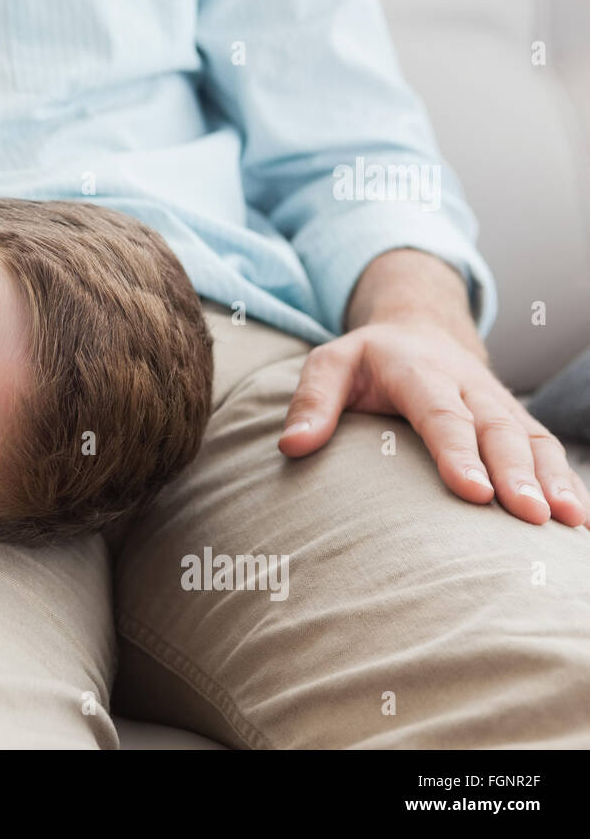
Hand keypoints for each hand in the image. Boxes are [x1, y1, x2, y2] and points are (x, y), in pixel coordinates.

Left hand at [278, 317, 589, 526]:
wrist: (419, 330)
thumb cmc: (367, 360)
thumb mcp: (329, 365)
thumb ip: (311, 401)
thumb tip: (291, 446)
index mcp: (419, 372)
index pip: (441, 414)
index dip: (458, 452)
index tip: (472, 492)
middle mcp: (468, 387)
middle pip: (497, 430)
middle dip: (516, 473)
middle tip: (529, 516)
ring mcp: (498, 403)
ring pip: (532, 440)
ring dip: (552, 480)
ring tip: (567, 522)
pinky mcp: (516, 421)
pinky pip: (548, 449)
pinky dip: (566, 481)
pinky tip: (579, 521)